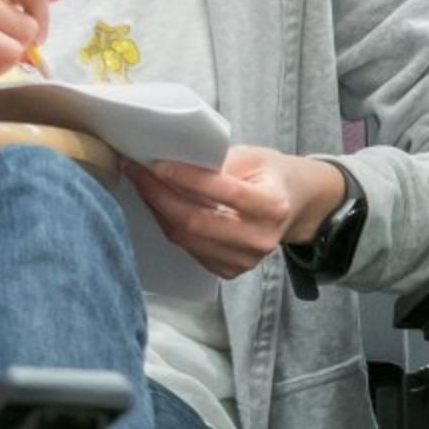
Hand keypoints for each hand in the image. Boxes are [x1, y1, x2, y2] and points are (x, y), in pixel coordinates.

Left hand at [122, 146, 347, 278]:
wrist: (293, 205)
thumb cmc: (270, 176)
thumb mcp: (253, 157)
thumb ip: (217, 163)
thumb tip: (169, 161)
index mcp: (273, 207)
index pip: (222, 192)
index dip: (184, 177)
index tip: (154, 162)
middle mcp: (260, 240)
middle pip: (196, 221)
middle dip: (159, 194)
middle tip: (135, 171)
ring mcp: (245, 261)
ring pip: (186, 237)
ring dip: (158, 209)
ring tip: (141, 183)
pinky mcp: (230, 270)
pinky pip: (188, 248)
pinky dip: (169, 224)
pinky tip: (158, 204)